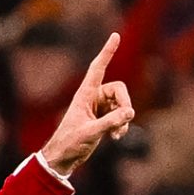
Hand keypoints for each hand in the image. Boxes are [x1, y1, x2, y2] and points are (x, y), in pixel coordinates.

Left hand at [38, 33, 135, 176]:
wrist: (63, 158)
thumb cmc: (70, 143)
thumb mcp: (90, 132)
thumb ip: (111, 122)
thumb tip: (130, 112)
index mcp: (85, 94)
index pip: (98, 68)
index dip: (107, 52)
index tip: (115, 36)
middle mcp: (93, 97)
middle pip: (119, 89)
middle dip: (125, 103)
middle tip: (126, 118)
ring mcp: (99, 108)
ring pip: (122, 104)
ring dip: (124, 118)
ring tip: (117, 135)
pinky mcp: (104, 119)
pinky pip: (120, 116)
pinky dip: (122, 126)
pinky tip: (116, 138)